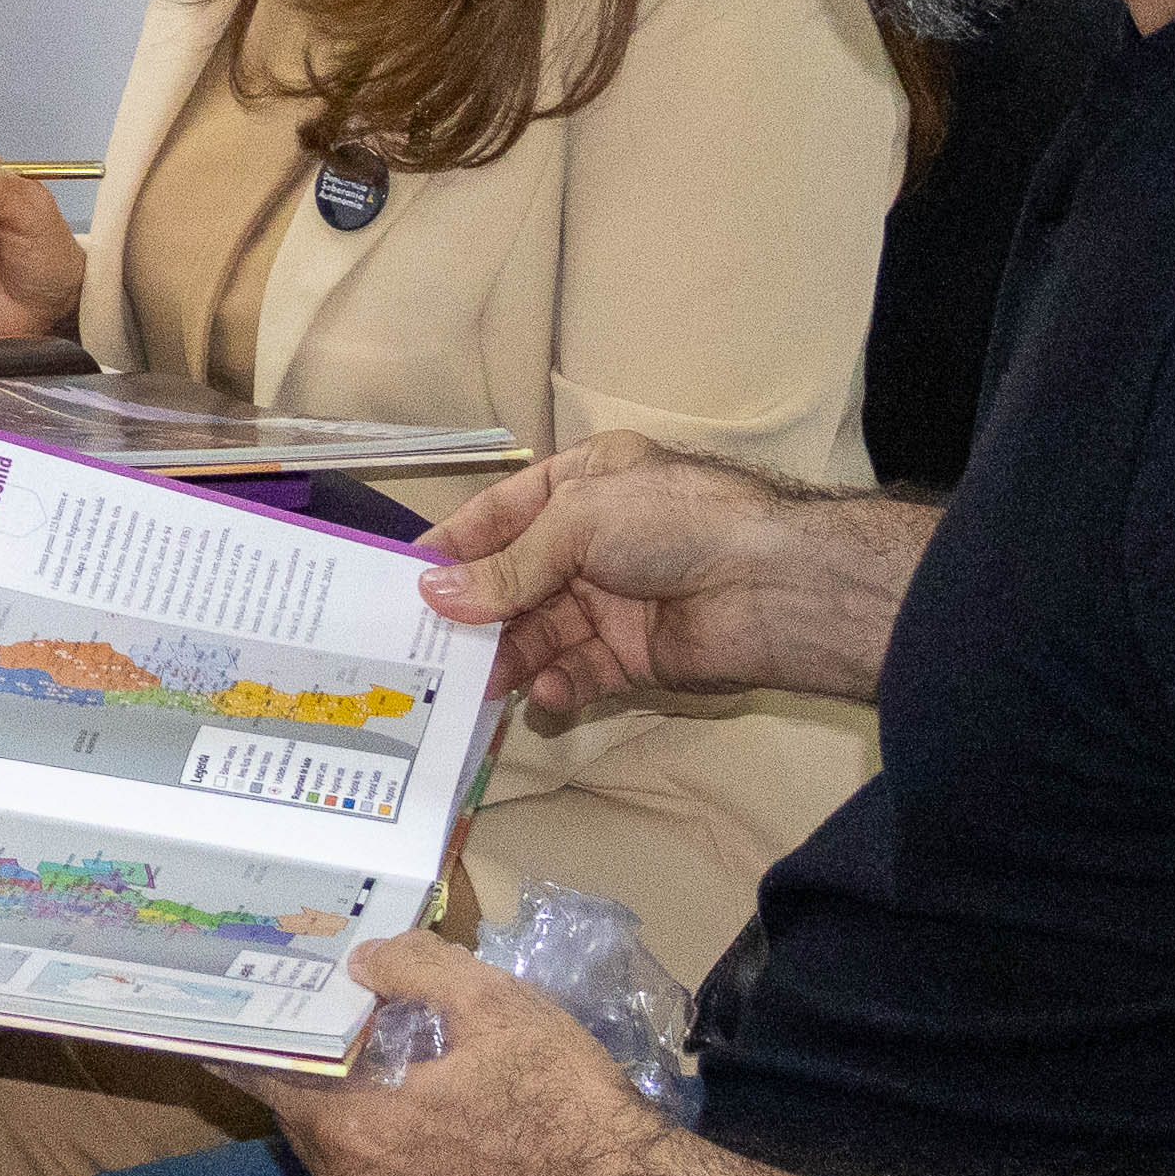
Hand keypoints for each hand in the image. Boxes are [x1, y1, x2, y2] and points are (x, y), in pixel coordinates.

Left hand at [236, 932, 694, 1175]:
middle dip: (326, 1089)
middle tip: (354, 1051)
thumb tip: (365, 959)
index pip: (266, 1080)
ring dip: (370, 1144)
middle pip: (312, 1130)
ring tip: (415, 1107)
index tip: (231, 1021)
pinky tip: (453, 1170)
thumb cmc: (569, 1112)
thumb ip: (415, 967)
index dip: (251, 1043)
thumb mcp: (497, 1007)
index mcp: (351, 1134)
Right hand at [410, 431, 925, 718]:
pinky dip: (556, 683)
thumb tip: (433, 594)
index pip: (500, 514)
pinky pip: (578, 671)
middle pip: (513, 580)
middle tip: (425, 647)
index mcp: (583, 484)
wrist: (773, 586)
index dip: (453, 546)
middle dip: (474, 612)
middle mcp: (592, 541)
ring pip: (539, 631)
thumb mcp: (577, 523)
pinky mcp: (632, 657)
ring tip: (479, 683)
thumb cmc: (671, 523)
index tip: (401, 582)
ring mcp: (612, 601)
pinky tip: (544, 692)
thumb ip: (506, 565)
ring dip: (509, 654)